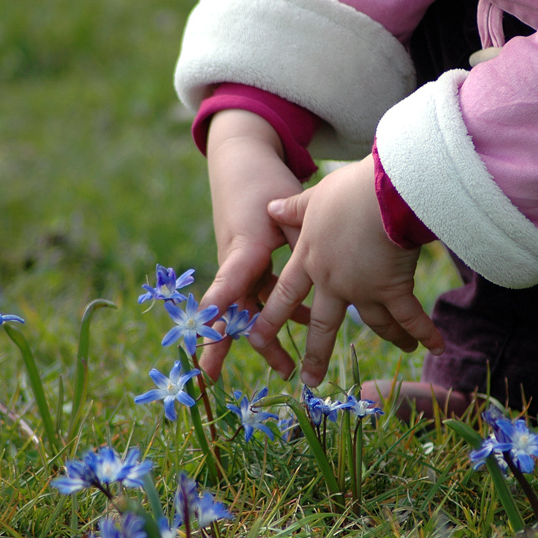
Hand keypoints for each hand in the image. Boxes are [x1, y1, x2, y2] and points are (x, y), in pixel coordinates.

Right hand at [198, 109, 308, 380]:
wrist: (241, 161)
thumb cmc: (263, 182)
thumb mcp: (286, 210)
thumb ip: (303, 239)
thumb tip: (329, 264)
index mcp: (243, 250)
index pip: (225, 289)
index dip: (217, 316)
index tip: (207, 340)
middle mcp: (235, 262)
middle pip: (231, 311)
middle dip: (224, 344)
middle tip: (215, 376)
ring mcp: (240, 264)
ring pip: (250, 307)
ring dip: (266, 336)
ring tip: (287, 367)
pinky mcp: (249, 262)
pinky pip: (261, 293)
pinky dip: (280, 310)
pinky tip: (306, 321)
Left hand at [250, 154, 443, 386]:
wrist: (381, 194)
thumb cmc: (348, 190)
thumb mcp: (314, 198)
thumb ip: (294, 209)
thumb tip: (271, 208)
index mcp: (310, 259)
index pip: (285, 294)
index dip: (271, 319)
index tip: (257, 340)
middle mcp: (333, 281)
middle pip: (323, 324)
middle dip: (316, 355)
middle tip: (309, 382)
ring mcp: (362, 289)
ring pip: (374, 323)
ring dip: (391, 338)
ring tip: (404, 350)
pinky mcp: (392, 288)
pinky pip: (409, 317)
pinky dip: (425, 332)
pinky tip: (437, 346)